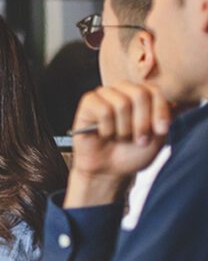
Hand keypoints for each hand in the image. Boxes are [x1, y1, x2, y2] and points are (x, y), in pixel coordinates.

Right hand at [68, 81, 171, 206]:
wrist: (110, 170)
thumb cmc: (132, 152)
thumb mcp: (157, 136)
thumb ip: (164, 117)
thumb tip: (172, 103)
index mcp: (141, 95)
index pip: (154, 91)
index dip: (160, 111)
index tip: (161, 131)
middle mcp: (122, 91)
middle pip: (139, 94)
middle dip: (142, 122)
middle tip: (139, 140)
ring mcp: (104, 95)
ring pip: (121, 103)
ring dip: (123, 129)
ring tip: (119, 138)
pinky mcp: (88, 103)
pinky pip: (103, 110)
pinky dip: (107, 128)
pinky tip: (104, 134)